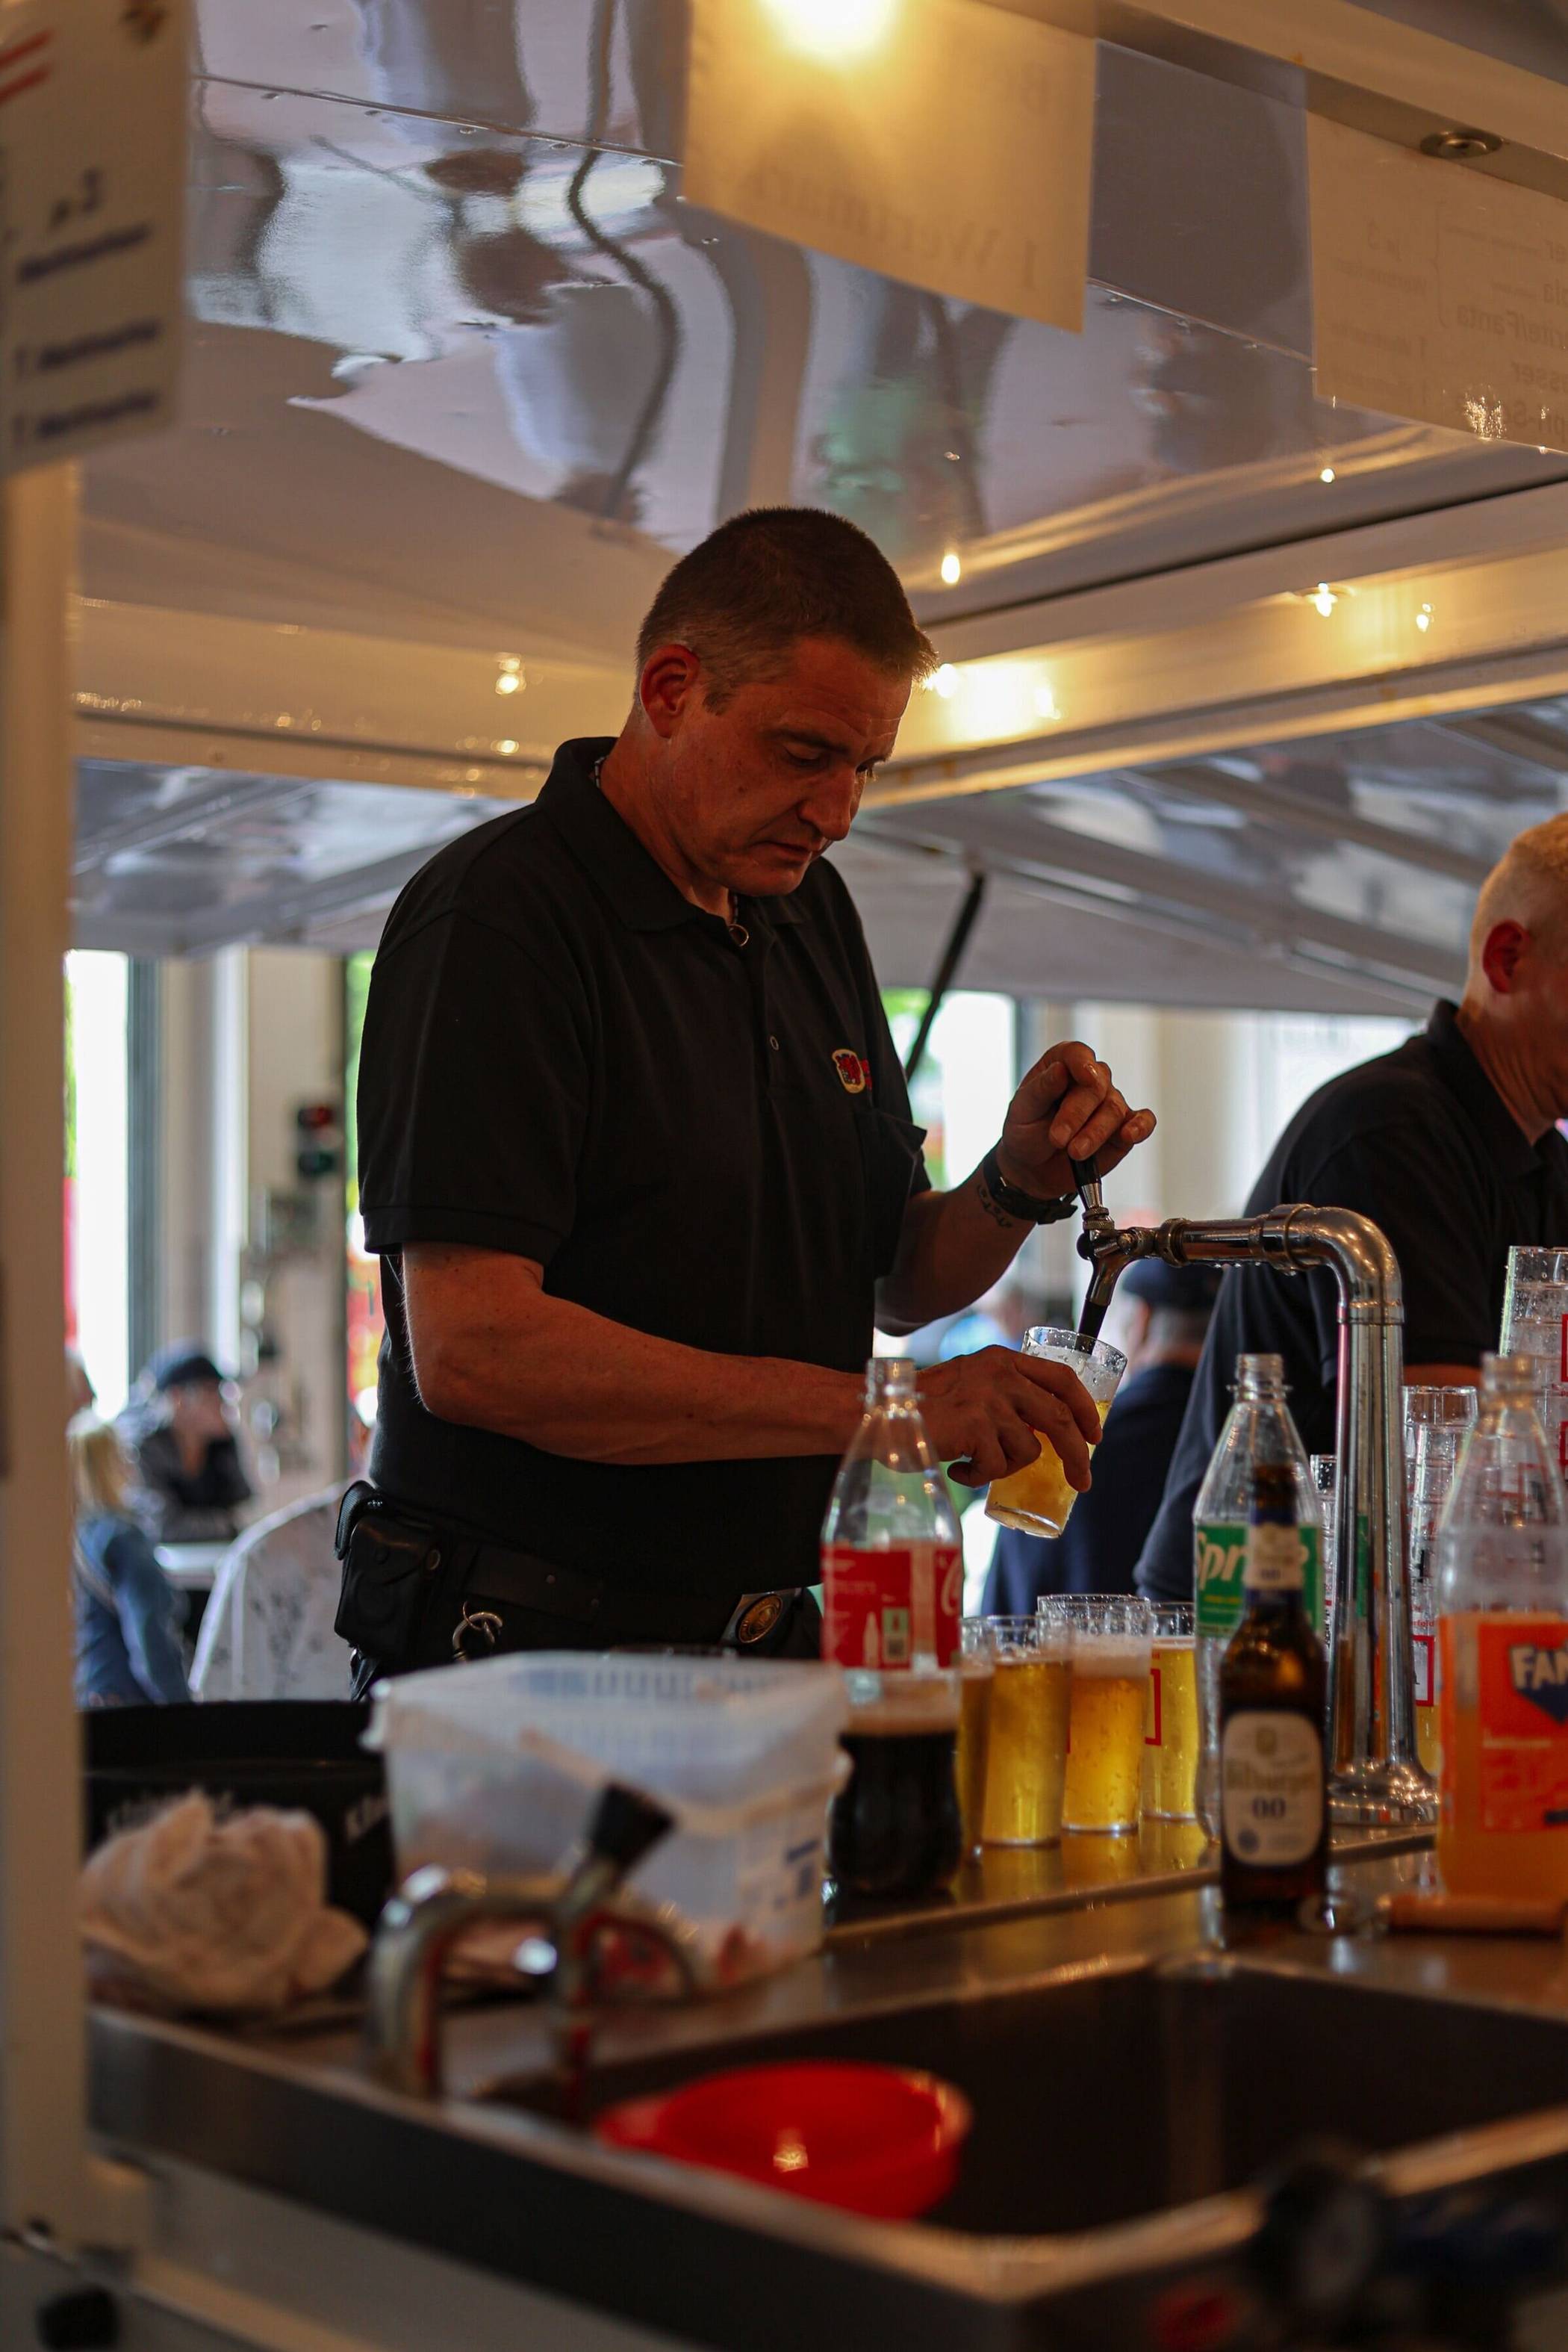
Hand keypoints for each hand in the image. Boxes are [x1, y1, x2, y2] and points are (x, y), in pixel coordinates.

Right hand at [918, 1347, 1100, 1489]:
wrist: (880, 1411)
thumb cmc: (922, 1405)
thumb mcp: (970, 1383)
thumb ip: (1003, 1394)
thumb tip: (1041, 1433)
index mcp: (1003, 1360)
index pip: (1062, 1377)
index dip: (1085, 1408)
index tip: (1094, 1435)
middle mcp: (1001, 1375)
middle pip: (1060, 1418)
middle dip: (1077, 1456)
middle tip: (1082, 1482)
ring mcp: (989, 1400)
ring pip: (1028, 1450)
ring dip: (1005, 1467)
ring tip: (974, 1463)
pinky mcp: (975, 1427)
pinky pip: (997, 1467)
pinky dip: (979, 1476)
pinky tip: (957, 1468)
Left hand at [997, 1040, 1154, 1200]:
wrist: (1034, 1167)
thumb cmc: (1026, 1131)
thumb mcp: (1022, 1110)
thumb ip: (1041, 1089)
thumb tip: (1060, 1069)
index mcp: (1063, 1065)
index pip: (1077, 1054)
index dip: (1082, 1063)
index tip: (1085, 1078)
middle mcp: (1091, 1080)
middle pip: (1096, 1086)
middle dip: (1076, 1114)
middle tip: (1058, 1138)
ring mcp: (1109, 1103)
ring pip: (1113, 1109)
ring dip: (1094, 1133)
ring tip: (1074, 1152)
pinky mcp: (1123, 1128)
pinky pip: (1143, 1121)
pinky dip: (1140, 1127)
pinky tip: (1129, 1135)